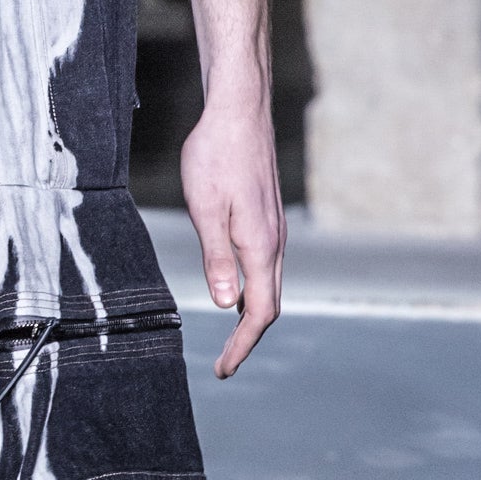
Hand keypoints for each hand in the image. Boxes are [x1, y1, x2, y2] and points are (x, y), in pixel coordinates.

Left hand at [180, 95, 283, 378]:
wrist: (238, 110)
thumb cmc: (215, 155)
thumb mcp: (206, 209)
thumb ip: (218, 259)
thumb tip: (226, 306)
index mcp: (260, 245)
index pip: (258, 312)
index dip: (241, 346)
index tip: (223, 370)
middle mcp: (274, 241)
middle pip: (269, 304)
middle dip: (247, 338)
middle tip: (224, 363)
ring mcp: (274, 228)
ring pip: (270, 285)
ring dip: (251, 315)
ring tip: (229, 336)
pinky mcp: (267, 216)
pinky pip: (266, 265)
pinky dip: (254, 290)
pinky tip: (235, 288)